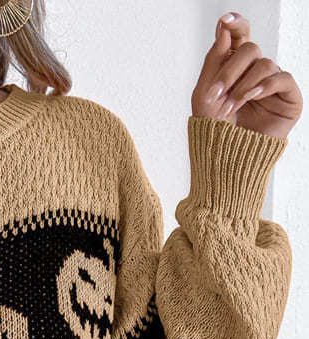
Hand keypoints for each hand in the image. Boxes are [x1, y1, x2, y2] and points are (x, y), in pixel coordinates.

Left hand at [192, 11, 301, 138]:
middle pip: (250, 48)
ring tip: (230, 108)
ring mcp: (273, 84)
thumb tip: (224, 26)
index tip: (226, 20)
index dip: (236, 25)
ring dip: (243, 85)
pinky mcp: (288, 98)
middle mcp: (255, 72)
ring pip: (264, 64)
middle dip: (230, 70)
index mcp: (235, 68)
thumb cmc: (214, 131)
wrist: (225, 161)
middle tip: (216, 93)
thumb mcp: (205, 93)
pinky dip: (264, 86)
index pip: (240, 37)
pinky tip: (251, 98)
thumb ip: (214, 59)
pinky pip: (282, 78)